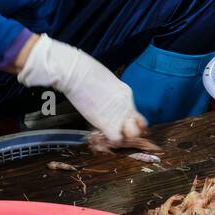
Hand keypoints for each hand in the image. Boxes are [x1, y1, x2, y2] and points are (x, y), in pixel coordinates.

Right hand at [17, 34, 146, 142]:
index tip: (119, 125)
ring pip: (132, 136)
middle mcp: (126, 105)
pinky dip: (110, 142)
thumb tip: (101, 98)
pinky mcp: (107, 122)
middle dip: (130, 134)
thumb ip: (108, 92)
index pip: (135, 113)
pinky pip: (116, 140)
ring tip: (110, 136)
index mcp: (125, 93)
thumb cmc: (83, 71)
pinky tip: (102, 138)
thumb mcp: (103, 80)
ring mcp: (119, 114)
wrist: (75, 71)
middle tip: (117, 133)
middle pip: (139, 127)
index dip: (128, 122)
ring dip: (122, 139)